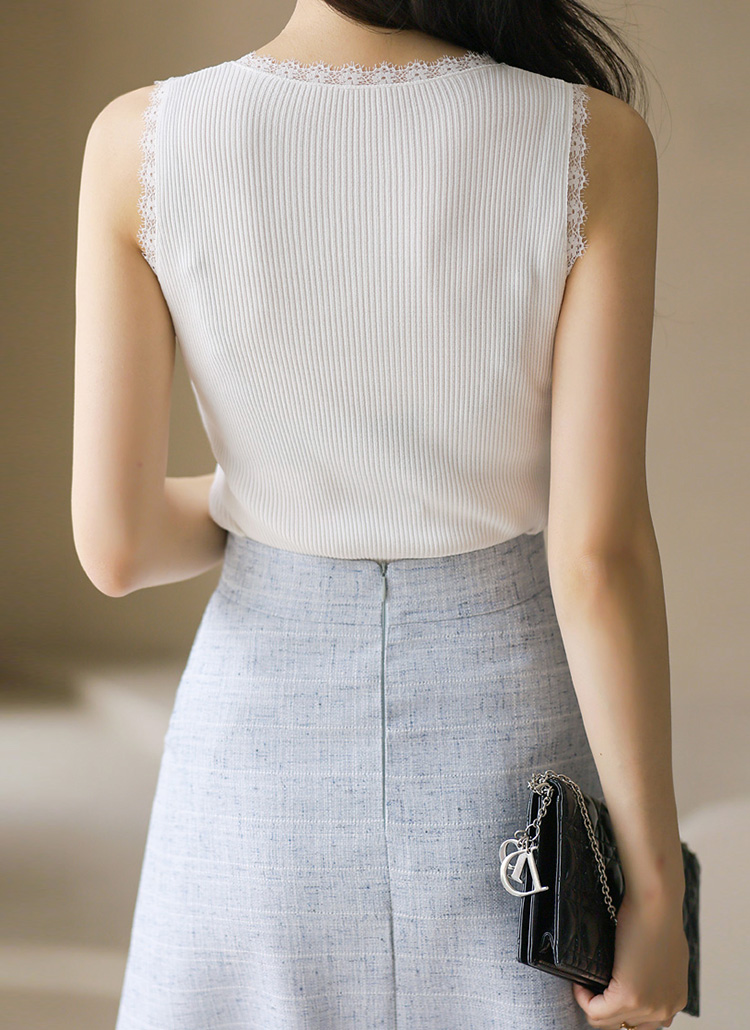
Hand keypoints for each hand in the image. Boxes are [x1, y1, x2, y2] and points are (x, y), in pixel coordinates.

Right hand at [571, 888, 688, 1028]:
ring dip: (592, 1003)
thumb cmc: (658, 919)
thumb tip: (644, 978)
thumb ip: (661, 977)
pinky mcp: (629, 998)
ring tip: (585, 983)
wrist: (655, 905)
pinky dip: (583, 998)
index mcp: (675, 1001)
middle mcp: (664, 1010)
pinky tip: (580, 982)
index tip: (605, 989)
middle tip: (593, 987)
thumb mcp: (667, 956)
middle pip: (624, 1026)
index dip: (619, 1008)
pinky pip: (596, 1012)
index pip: (642, 1025)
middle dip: (605, 1008)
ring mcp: (647, 1007)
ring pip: (607, 1022)